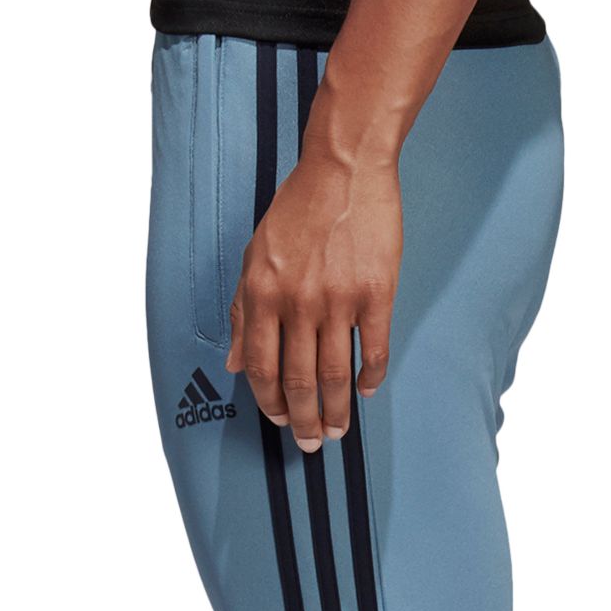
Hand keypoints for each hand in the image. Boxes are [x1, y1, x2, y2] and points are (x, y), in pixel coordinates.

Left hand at [226, 146, 400, 450]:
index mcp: (263, 293)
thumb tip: (235, 362)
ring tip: (338, 430)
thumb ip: (243, 311)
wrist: (344, 167)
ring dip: (336, 410)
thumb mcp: (255, 255)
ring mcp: (339, 299)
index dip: (269, 402)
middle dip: (304, 420)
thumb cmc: (298, 209)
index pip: (261, 367)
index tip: (280, 421)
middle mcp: (298, 301)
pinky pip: (374, 348)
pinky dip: (370, 376)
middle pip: (298, 380)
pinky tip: (366, 390)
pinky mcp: (376, 292)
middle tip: (311, 443)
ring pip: (335, 373)